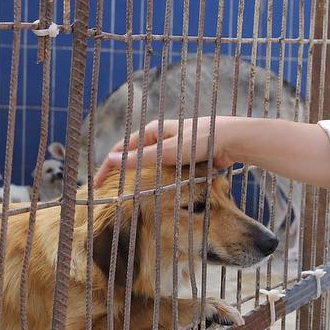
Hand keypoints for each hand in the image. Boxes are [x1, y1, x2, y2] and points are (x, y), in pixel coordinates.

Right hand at [90, 116, 234, 187]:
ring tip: (129, 198)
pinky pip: (167, 172)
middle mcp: (161, 138)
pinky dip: (159, 182)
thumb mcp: (168, 151)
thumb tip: (111, 158)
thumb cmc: (201, 140)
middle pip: (135, 157)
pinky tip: (156, 194)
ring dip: (141, 179)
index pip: (121, 148)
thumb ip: (140, 157)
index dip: (107, 166)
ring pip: (151, 166)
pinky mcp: (186, 158)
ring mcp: (174, 148)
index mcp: (152, 131)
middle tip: (110, 193)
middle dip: (121, 174)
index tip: (96, 184)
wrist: (233, 140)